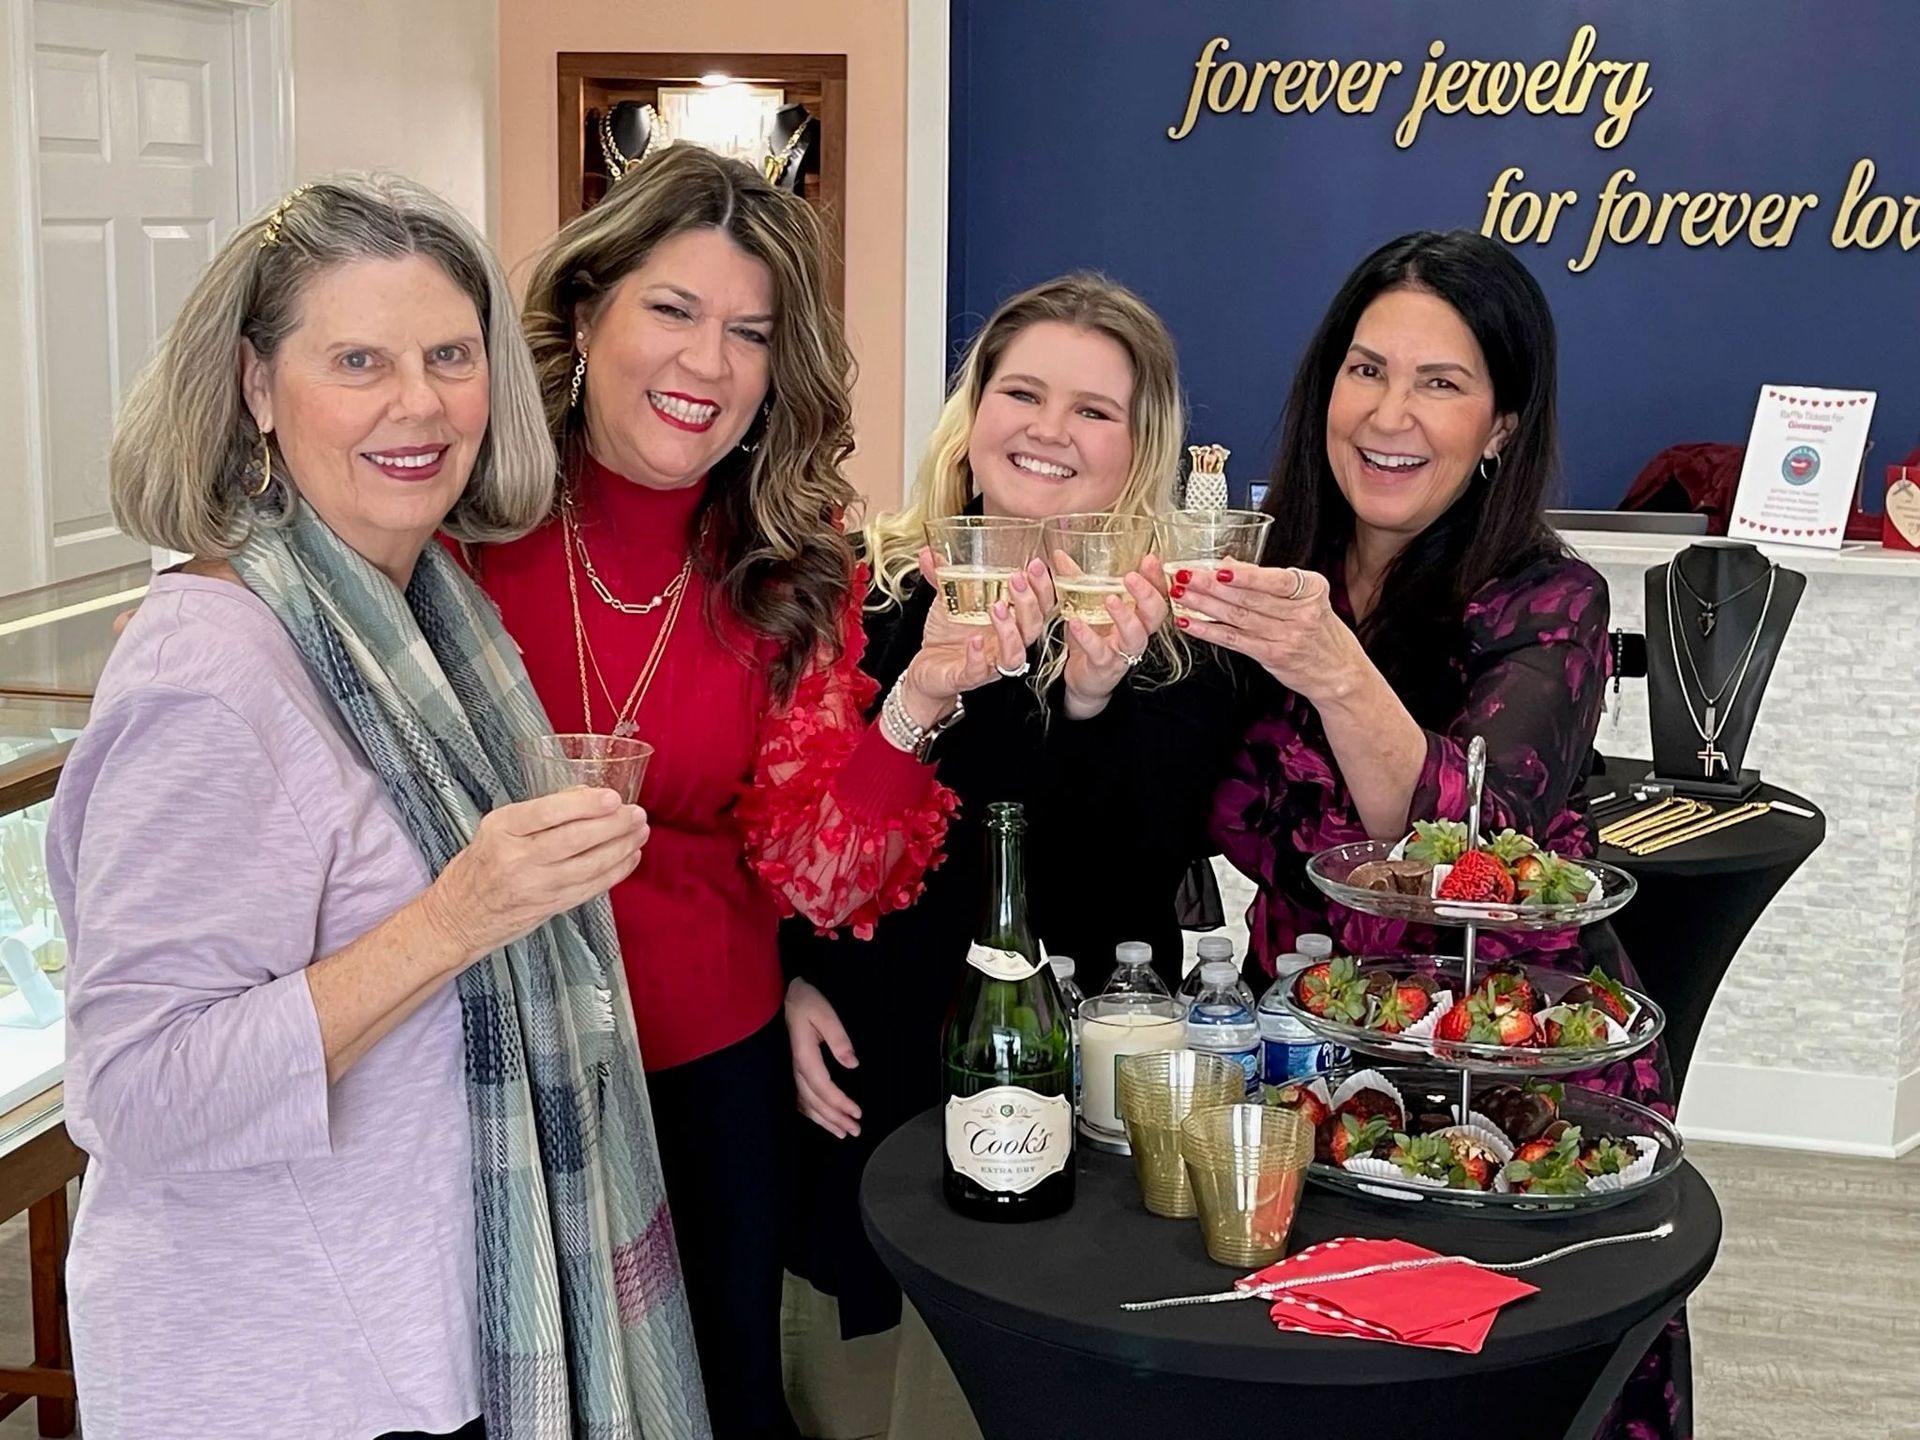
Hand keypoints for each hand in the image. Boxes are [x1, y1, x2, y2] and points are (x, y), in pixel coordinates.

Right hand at [425, 788, 648, 957]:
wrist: (458, 916)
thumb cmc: (480, 864)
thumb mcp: (497, 827)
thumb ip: (539, 812)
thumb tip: (586, 794)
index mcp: (502, 829)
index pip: (548, 812)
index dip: (585, 805)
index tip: (613, 797)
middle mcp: (517, 858)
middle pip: (575, 839)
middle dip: (613, 825)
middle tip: (636, 813)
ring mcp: (535, 886)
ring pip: (589, 865)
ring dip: (621, 847)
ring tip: (640, 832)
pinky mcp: (549, 907)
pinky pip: (590, 888)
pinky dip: (615, 872)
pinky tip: (631, 857)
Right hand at [785, 977, 861, 1137]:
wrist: (783, 994)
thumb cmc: (805, 1002)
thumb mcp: (824, 1013)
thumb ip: (838, 1038)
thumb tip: (853, 1064)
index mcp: (803, 1055)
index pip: (822, 1087)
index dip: (839, 1103)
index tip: (857, 1113)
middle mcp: (794, 1068)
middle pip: (814, 1101)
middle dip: (835, 1118)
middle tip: (855, 1131)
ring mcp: (790, 1071)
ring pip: (806, 1103)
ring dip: (824, 1120)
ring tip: (842, 1133)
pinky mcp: (790, 1070)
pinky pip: (798, 1098)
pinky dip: (810, 1113)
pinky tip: (820, 1120)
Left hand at [900, 549, 1055, 724]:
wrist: (926, 669)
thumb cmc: (948, 636)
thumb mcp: (948, 601)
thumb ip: (943, 576)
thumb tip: (929, 552)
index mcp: (1010, 622)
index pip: (1039, 606)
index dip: (1043, 587)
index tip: (1037, 564)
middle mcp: (1006, 644)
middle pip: (1034, 627)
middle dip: (1030, 602)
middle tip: (1017, 578)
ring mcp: (990, 663)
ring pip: (1014, 654)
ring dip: (1010, 631)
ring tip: (997, 607)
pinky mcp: (968, 677)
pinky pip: (980, 671)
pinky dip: (979, 656)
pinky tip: (975, 641)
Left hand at [1061, 556, 1168, 718]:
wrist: (1084, 680)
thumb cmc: (1092, 641)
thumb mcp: (1084, 607)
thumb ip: (1077, 582)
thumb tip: (1059, 554)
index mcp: (1137, 615)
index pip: (1157, 594)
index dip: (1157, 578)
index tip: (1150, 558)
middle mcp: (1136, 634)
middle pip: (1155, 615)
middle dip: (1147, 594)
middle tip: (1132, 577)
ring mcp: (1122, 652)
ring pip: (1135, 636)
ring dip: (1125, 617)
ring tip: (1110, 599)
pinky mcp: (1105, 667)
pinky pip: (1100, 653)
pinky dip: (1089, 637)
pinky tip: (1077, 622)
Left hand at [1175, 563, 1364, 702]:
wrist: (1338, 670)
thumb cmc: (1319, 629)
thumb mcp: (1304, 597)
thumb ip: (1267, 580)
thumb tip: (1228, 563)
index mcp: (1311, 589)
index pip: (1274, 579)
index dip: (1244, 575)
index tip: (1215, 568)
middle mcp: (1301, 612)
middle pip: (1249, 597)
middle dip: (1210, 585)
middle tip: (1184, 575)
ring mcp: (1287, 636)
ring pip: (1237, 617)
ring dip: (1204, 605)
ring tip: (1180, 594)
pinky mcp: (1272, 655)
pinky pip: (1234, 640)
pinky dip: (1208, 631)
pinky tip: (1189, 622)